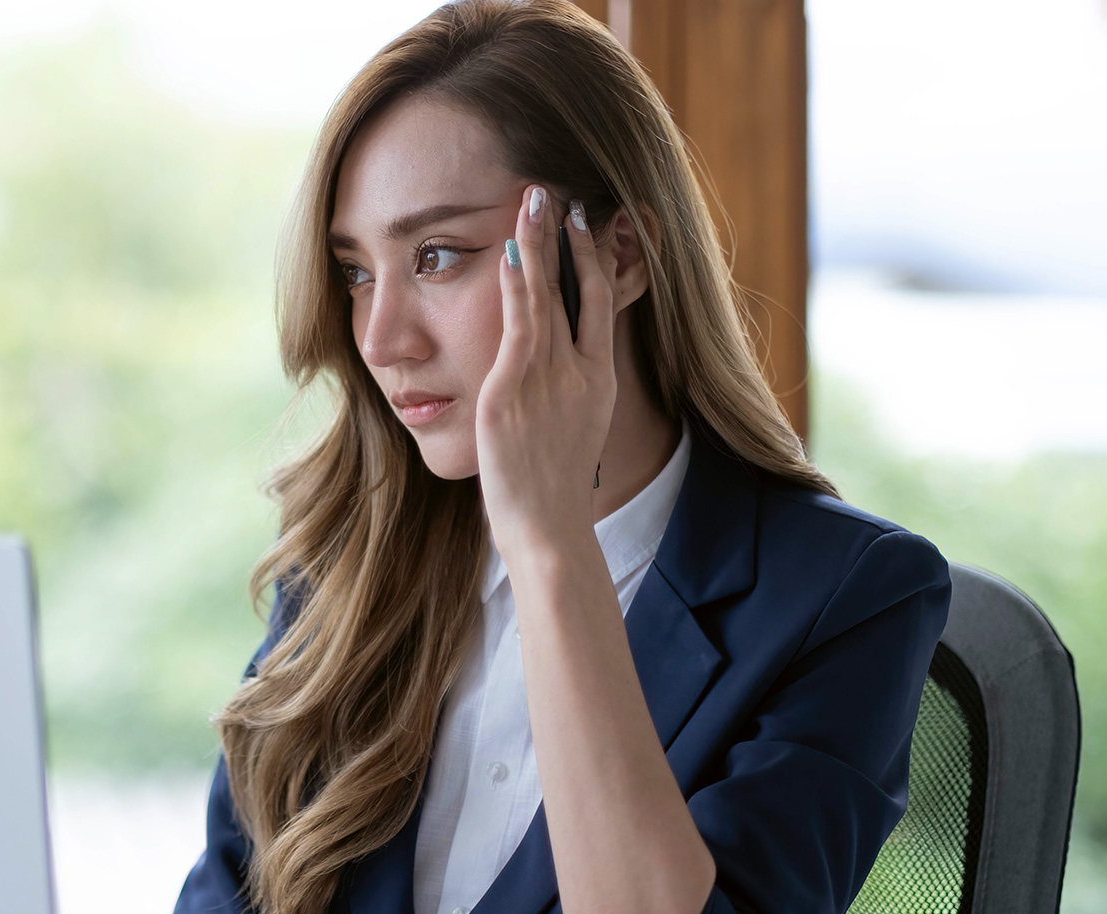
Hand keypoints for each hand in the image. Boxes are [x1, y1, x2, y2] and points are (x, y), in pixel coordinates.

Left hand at [475, 185, 622, 561]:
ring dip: (535, 245)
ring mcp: (548, 381)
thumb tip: (554, 376)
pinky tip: (506, 254)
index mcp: (599, 383)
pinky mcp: (512, 393)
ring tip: (529, 203)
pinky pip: (516, 327)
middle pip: (578, 289)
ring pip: (544, 298)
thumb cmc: (552, 491)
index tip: (582, 224)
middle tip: (554, 193)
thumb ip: (566, 395)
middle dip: (567, 237)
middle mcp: (579, 374)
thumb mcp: (573, 434)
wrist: (549, 529)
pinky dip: (513, 286)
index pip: (600, 306)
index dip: (593, 261)